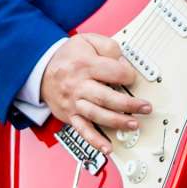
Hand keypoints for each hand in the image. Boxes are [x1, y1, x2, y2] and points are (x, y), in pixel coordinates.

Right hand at [40, 31, 151, 156]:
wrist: (41, 69)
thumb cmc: (68, 57)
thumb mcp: (87, 40)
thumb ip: (109, 47)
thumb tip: (123, 63)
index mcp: (85, 65)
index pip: (113, 72)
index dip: (128, 74)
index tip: (132, 77)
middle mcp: (78, 85)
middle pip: (106, 97)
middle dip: (129, 104)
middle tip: (144, 107)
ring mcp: (74, 102)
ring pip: (97, 114)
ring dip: (117, 121)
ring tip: (133, 124)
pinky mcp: (70, 115)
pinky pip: (83, 130)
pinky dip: (95, 140)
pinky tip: (107, 147)